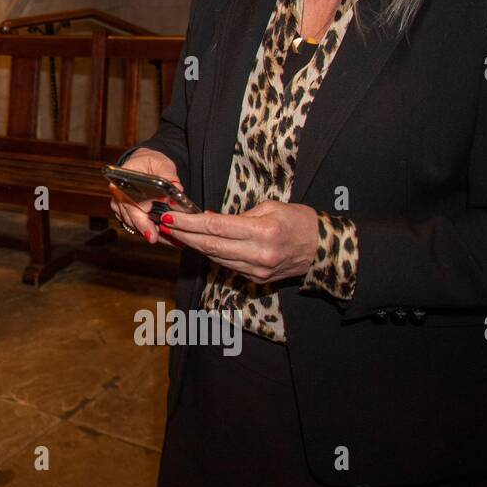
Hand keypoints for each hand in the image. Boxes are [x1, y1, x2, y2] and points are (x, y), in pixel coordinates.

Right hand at [108, 147, 182, 244]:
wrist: (143, 164)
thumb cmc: (150, 162)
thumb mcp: (161, 164)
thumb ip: (169, 176)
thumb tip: (178, 189)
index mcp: (121, 182)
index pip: (130, 204)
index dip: (141, 220)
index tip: (151, 232)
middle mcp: (117, 196)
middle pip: (131, 218)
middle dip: (146, 230)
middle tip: (157, 239)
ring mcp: (120, 206)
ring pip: (133, 224)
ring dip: (149, 232)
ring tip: (168, 239)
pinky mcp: (126, 212)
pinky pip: (136, 224)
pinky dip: (149, 230)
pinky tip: (164, 235)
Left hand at [157, 199, 318, 284]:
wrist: (322, 249)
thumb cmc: (298, 221)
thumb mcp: (271, 207)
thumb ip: (240, 214)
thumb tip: (210, 217)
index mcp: (262, 232)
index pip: (216, 227)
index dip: (189, 222)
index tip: (170, 217)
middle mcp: (258, 254)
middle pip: (210, 245)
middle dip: (184, 234)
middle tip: (163, 224)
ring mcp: (256, 269)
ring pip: (215, 257)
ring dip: (193, 245)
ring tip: (175, 233)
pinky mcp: (256, 278)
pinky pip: (227, 264)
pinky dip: (211, 254)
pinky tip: (198, 244)